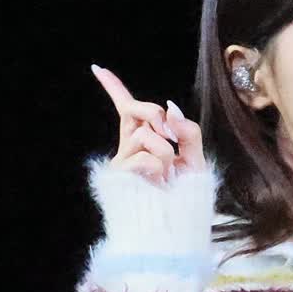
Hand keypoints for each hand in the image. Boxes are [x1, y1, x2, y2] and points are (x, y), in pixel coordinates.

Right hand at [91, 64, 203, 184]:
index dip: (113, 87)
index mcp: (144, 138)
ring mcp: (122, 159)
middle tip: (170, 136)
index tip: (97, 69)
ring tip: (167, 173)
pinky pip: (146, 156)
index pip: (127, 108)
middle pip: (137, 109)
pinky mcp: (121, 173)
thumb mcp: (195, 157)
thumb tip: (170, 108)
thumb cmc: (186, 193)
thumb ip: (187, 131)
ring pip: (147, 135)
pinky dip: (160, 166)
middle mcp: (129, 146)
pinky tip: (159, 181)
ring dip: (166, 151)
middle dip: (153, 113)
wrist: (177, 222)